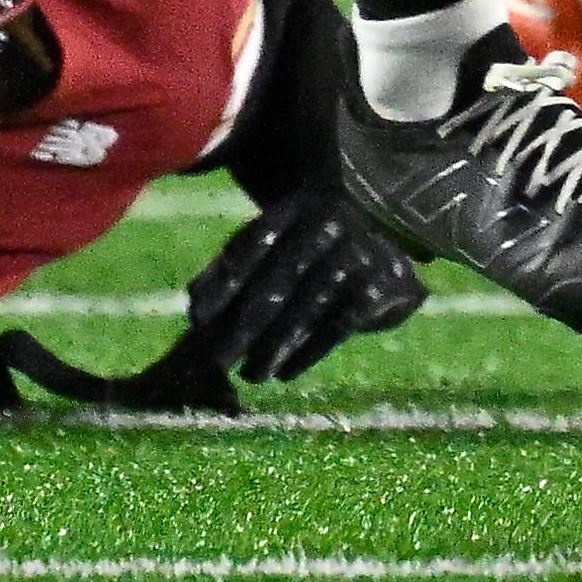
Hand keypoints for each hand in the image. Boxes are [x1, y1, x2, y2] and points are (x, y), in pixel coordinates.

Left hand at [182, 189, 424, 385]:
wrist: (387, 247)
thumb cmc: (315, 252)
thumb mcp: (278, 246)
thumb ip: (236, 268)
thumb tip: (194, 302)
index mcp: (298, 206)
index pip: (254, 242)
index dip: (224, 281)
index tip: (197, 320)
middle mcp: (330, 221)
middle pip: (278, 279)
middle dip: (243, 326)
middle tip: (217, 361)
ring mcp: (359, 250)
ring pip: (307, 306)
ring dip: (275, 346)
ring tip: (251, 375)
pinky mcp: (381, 282)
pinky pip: (339, 324)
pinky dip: (310, 351)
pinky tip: (287, 372)